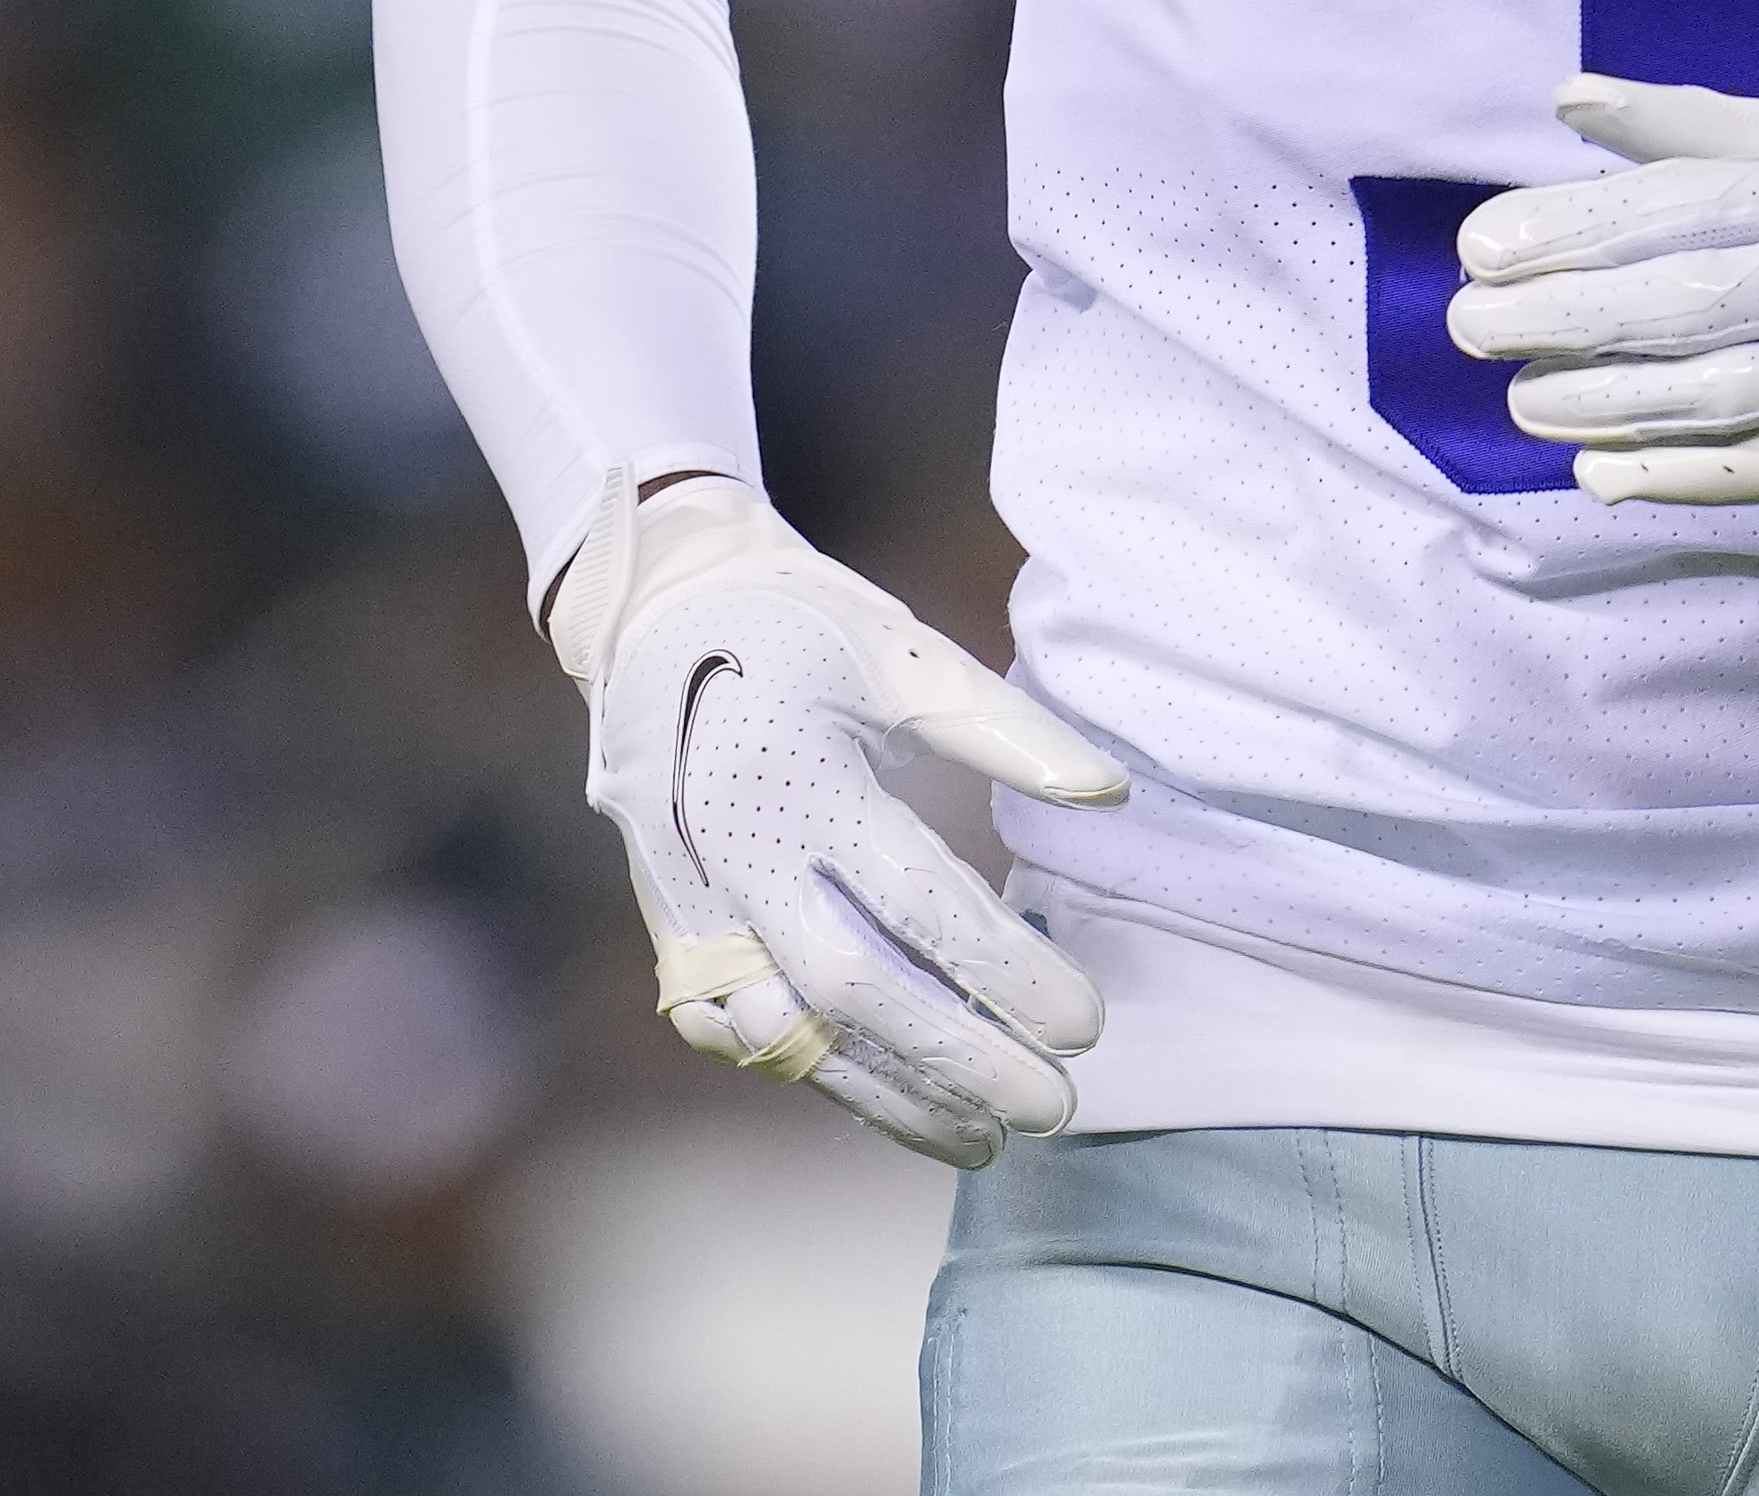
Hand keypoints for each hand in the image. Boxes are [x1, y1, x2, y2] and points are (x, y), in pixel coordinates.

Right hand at [554, 477, 1127, 1166]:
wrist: (650, 617)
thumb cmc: (800, 626)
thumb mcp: (903, 652)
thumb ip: (1004, 729)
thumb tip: (1107, 795)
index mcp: (792, 776)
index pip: (917, 902)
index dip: (1006, 971)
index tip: (1087, 1025)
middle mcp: (730, 858)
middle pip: (853, 992)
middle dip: (958, 1062)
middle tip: (1055, 1107)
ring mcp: (690, 909)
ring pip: (791, 1037)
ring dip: (891, 1098)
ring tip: (988, 1141)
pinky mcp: (673, 940)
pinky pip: (749, 1036)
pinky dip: (828, 1081)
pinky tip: (900, 1110)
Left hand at [1449, 74, 1758, 501]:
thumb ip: (1700, 125)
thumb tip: (1571, 98)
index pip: (1672, 210)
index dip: (1566, 230)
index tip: (1477, 247)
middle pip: (1671, 307)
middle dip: (1556, 321)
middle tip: (1467, 324)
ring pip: (1703, 398)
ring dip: (1598, 402)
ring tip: (1521, 398)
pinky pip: (1757, 469)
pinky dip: (1674, 476)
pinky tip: (1601, 473)